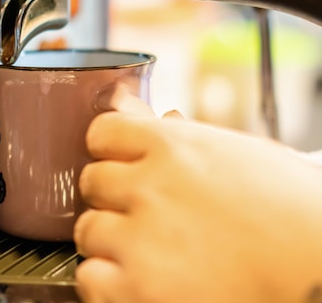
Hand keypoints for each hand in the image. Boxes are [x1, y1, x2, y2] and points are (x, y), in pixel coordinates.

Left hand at [74, 112, 321, 302]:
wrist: (318, 265)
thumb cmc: (286, 205)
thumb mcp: (231, 150)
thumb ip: (166, 130)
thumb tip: (121, 103)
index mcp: (173, 145)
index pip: (102, 132)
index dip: (111, 148)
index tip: (122, 163)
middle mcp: (150, 188)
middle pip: (92, 182)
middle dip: (114, 194)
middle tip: (147, 210)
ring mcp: (141, 242)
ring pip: (88, 230)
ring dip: (112, 238)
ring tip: (151, 248)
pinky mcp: (139, 293)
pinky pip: (90, 278)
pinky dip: (108, 281)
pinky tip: (142, 278)